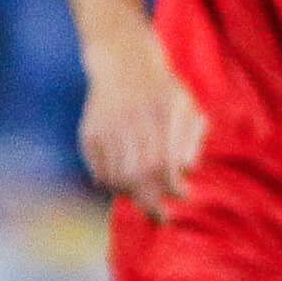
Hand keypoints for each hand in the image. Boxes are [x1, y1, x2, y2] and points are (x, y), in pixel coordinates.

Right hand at [78, 32, 207, 220]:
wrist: (123, 62)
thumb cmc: (163, 89)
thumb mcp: (186, 105)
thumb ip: (191, 138)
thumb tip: (188, 170)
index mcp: (160, 115)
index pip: (165, 162)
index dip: (173, 185)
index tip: (183, 196)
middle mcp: (131, 123)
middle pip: (139, 175)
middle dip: (151, 202)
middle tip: (161, 218)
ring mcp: (107, 128)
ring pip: (117, 176)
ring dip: (131, 196)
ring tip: (143, 202)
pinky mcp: (90, 132)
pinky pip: (99, 169)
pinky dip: (110, 184)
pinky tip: (122, 189)